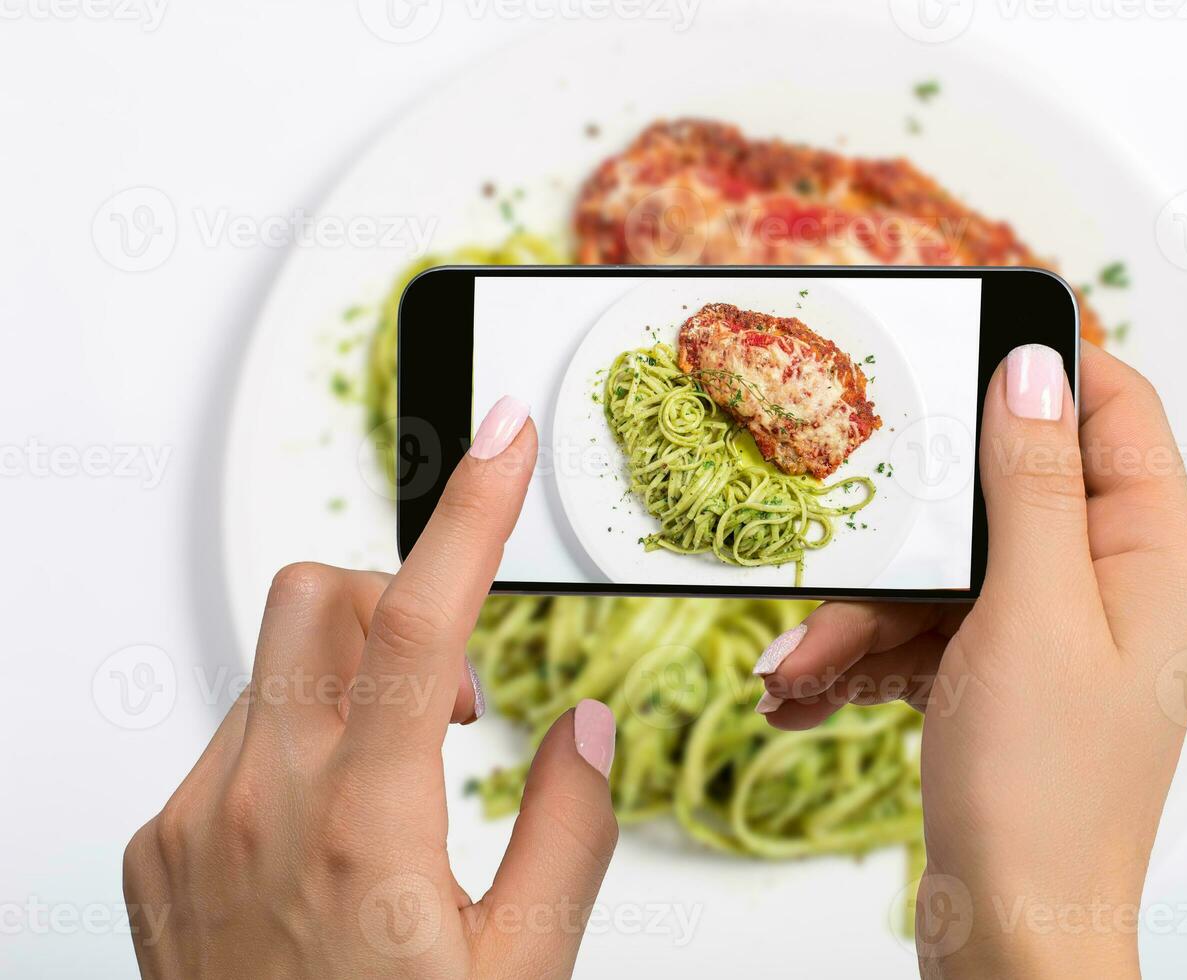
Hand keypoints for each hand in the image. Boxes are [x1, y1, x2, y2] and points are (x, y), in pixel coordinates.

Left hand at [124, 397, 620, 979]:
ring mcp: (192, 822)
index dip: (472, 512)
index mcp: (365, 830)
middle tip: (452, 698)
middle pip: (320, 598)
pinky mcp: (156, 846)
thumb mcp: (524, 971)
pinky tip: (326, 834)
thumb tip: (581, 726)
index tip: (505, 438)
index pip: (425, 623)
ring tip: (395, 783)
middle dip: (399, 605)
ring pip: (274, 664)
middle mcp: (258, 806)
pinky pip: (230, 735)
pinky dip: (296, 743)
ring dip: (351, 681)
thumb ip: (568, 831)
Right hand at [753, 342, 1186, 977]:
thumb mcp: (1031, 613)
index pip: (1115, 410)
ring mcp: (1051, 638)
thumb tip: (1035, 366)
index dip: (1039, 369)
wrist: (1009, 939)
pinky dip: (861, 659)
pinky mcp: (997, 683)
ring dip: (860, 617)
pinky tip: (800, 694)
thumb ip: (1033, 483)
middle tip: (838, 530)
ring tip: (792, 669)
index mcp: (1155, 555)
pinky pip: (923, 637)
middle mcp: (1110, 586)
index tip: (950, 344)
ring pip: (945, 575)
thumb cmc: (1041, 790)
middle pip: (1002, 497)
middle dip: (907, 533)